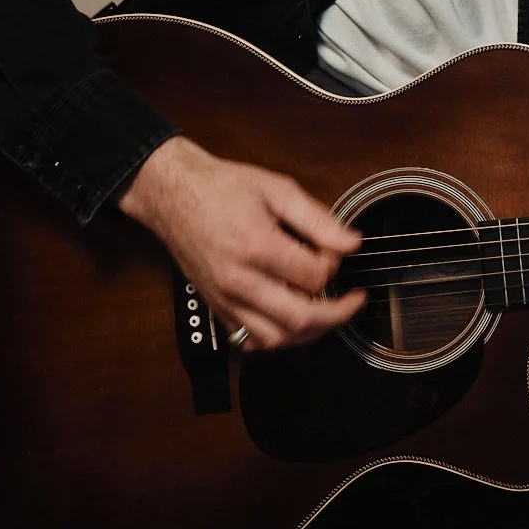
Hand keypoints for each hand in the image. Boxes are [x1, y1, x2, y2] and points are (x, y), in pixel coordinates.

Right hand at [118, 135, 364, 349]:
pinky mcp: (216, 307)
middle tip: (354, 300)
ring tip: (326, 311)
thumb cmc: (222, 188)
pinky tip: (290, 318)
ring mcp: (225, 299)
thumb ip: (318, 219)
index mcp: (257, 247)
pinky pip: (250, 340)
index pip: (314, 276)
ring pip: (276, 338)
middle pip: (300, 318)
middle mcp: (239, 281)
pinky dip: (277, 337)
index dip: (335, 264)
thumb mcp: (277, 189)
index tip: (337, 250)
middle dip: (336, 313)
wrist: (174, 195)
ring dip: (308, 331)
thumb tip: (351, 242)